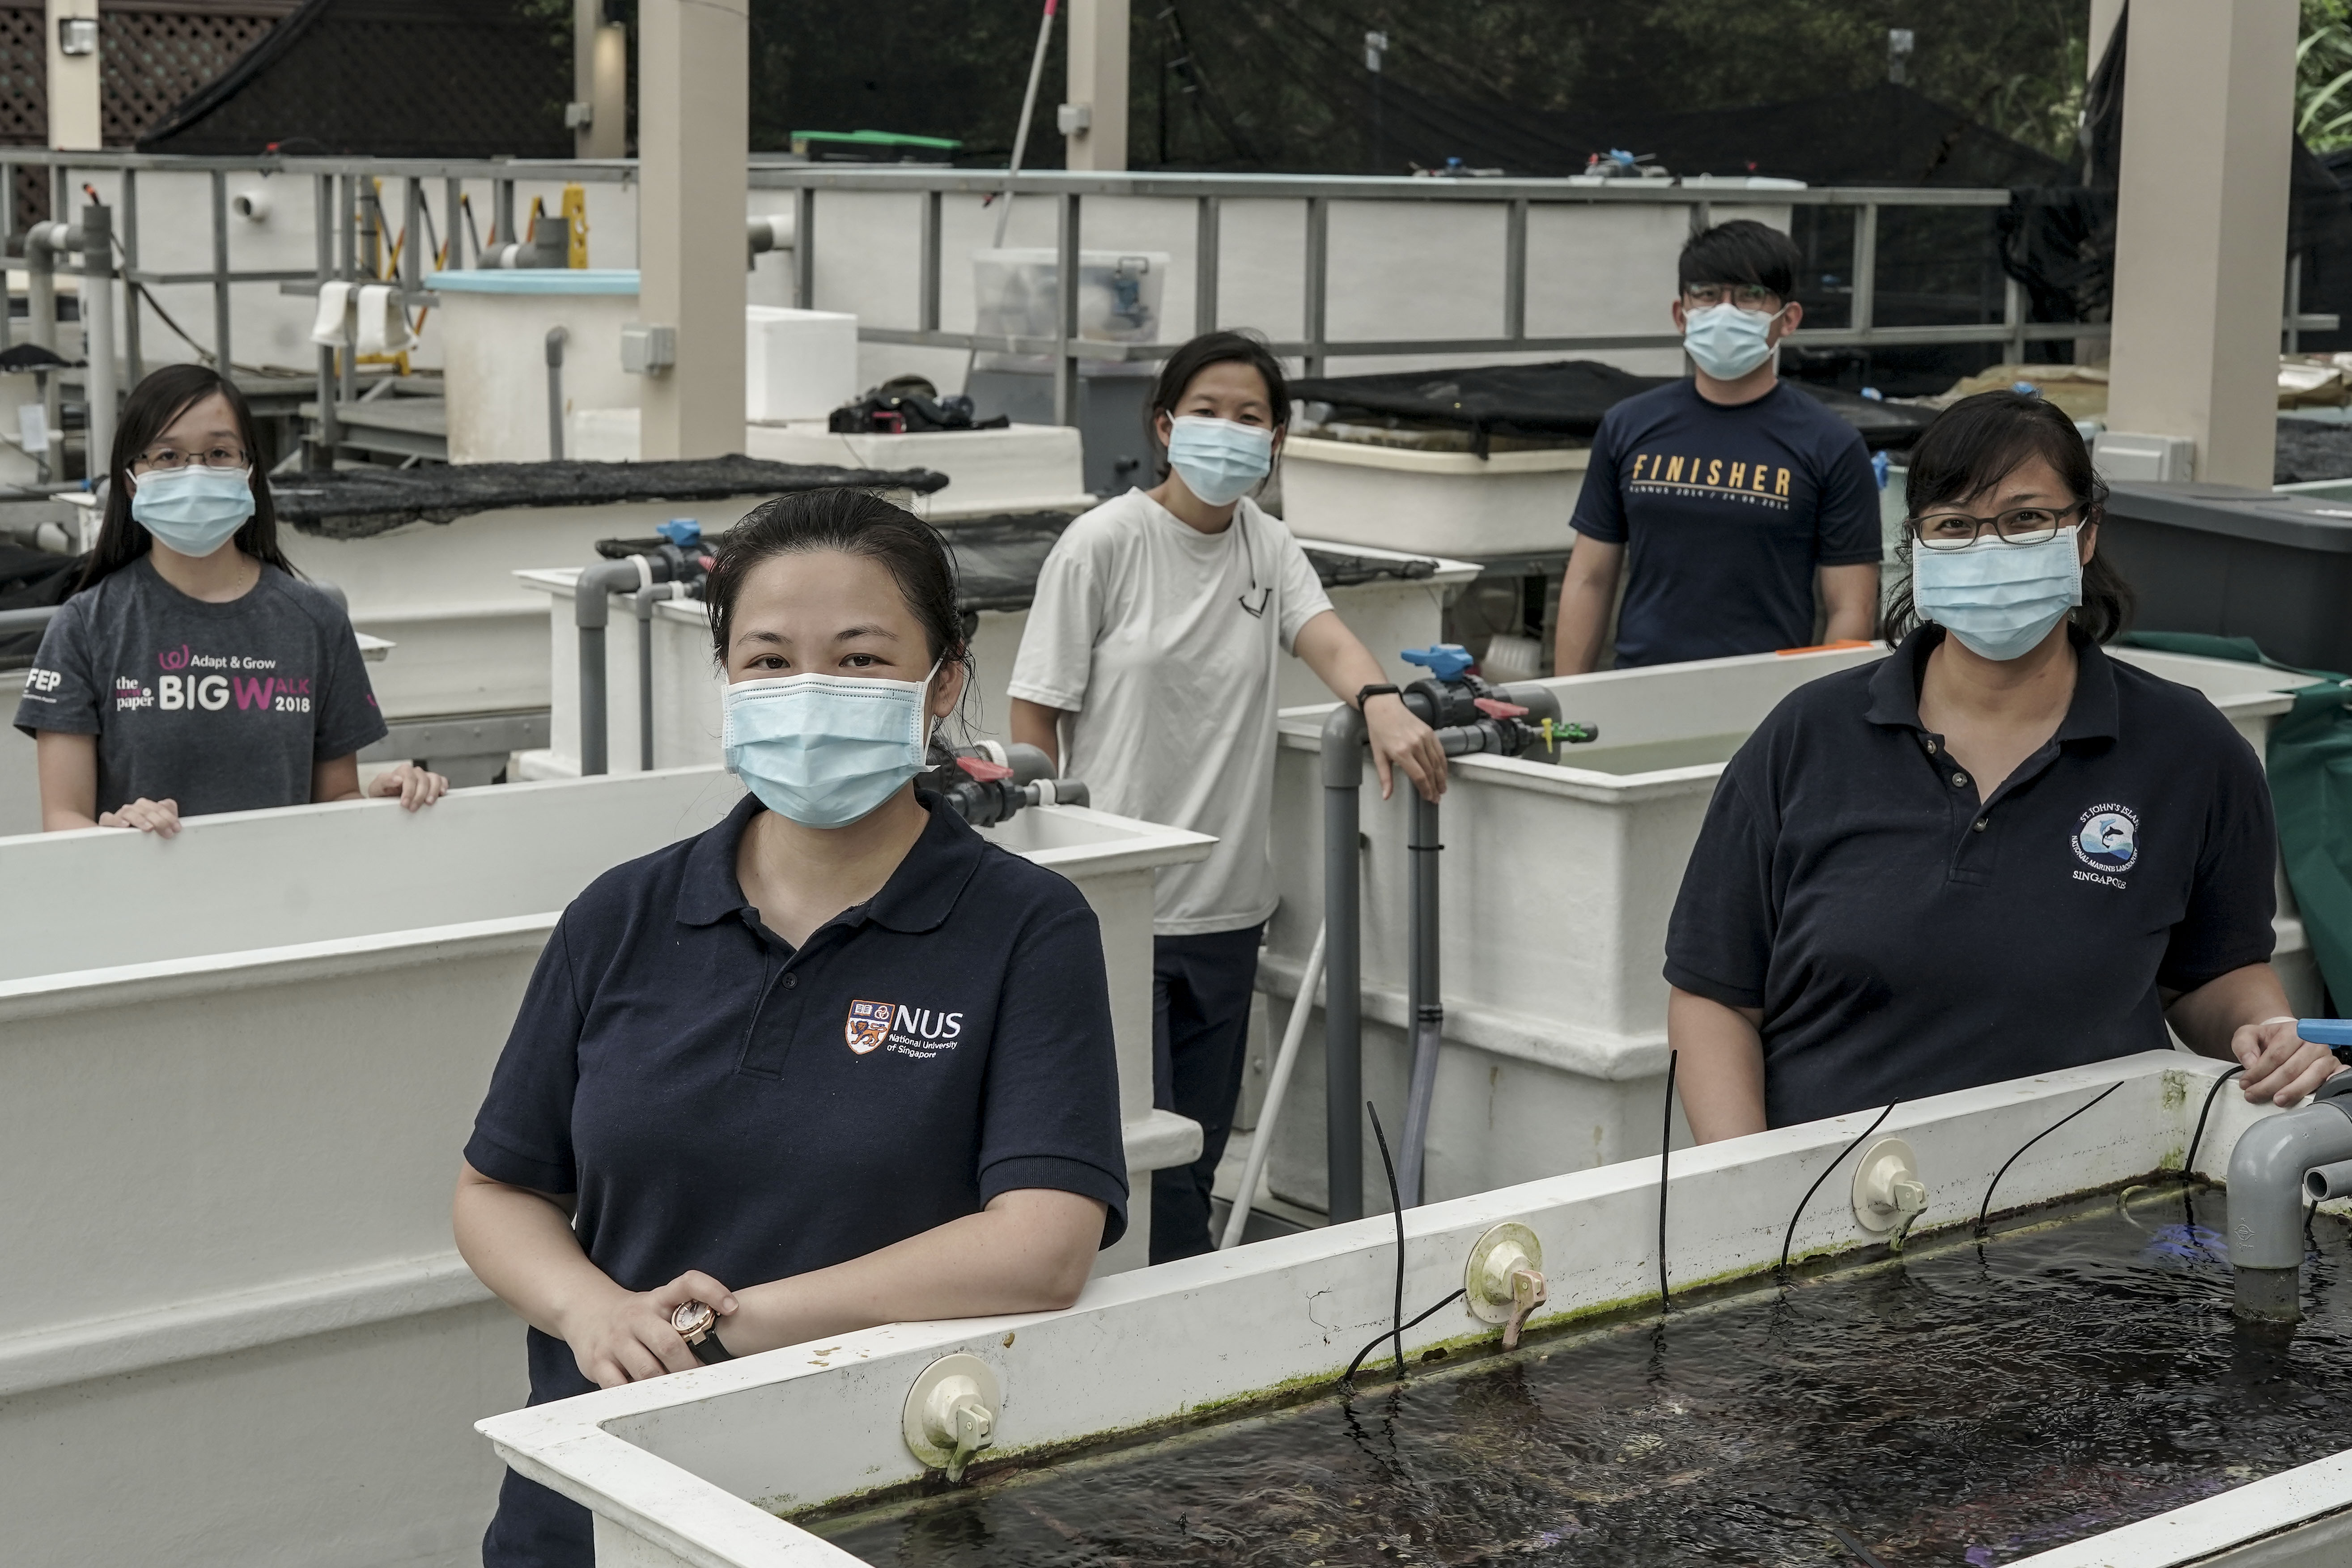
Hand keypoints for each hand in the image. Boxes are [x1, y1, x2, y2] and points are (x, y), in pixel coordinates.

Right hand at [97, 797, 180, 836]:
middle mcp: (133, 808)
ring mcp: (120, 814)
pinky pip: (107, 818)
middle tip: (168, 833)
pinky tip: (125, 825)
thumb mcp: (159, 825)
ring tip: (149, 828)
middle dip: (160, 821)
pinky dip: (116, 821)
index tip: (177, 829)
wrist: (121, 841)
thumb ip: (167, 812)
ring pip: (129, 811)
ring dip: (140, 819)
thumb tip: (166, 804)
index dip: (170, 817)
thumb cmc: (144, 833)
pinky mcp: (106, 822)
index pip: (159, 807)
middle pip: (146, 809)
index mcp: (146, 806)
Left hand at [368, 761, 449, 810]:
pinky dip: (443, 786)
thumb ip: (385, 781)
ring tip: (429, 803)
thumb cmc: (383, 793)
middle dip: (419, 796)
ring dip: (433, 791)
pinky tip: (441, 794)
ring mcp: (425, 776)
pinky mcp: (432, 782)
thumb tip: (398, 779)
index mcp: (402, 771)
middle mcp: (415, 772)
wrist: (387, 797)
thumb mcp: (377, 787)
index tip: (404, 804)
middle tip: (413, 809)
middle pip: (422, 780)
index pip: (409, 777)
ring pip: (434, 779)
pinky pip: (442, 780)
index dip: (408, 791)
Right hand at [557, 1270, 737, 1388]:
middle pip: (669, 1343)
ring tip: (678, 1393)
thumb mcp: (660, 1306)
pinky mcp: (598, 1362)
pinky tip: (647, 1398)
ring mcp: (616, 1339)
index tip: (732, 1308)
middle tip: (702, 1380)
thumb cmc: (637, 1318)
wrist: (587, 1313)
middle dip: (689, 1367)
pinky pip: (620, 1387)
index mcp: (658, 1299)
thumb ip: (687, 1316)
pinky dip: (637, 1396)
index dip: (712, 1291)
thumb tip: (727, 1344)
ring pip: (647, 1370)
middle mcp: (637, 1316)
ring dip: (666, 1386)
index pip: (688, 1284)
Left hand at [1362, 692, 1446, 801]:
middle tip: (1437, 798)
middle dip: (1434, 787)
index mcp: (1401, 753)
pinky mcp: (1430, 732)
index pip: (1419, 776)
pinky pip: (1440, 751)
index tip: (1429, 798)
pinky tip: (1443, 773)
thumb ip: (1385, 777)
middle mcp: (1415, 745)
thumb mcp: (1378, 756)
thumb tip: (1386, 796)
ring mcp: (1424, 737)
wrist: (1384, 708)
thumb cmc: (1379, 733)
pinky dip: (1443, 764)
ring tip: (1442, 789)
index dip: (1425, 789)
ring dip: (1441, 778)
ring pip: (1437, 762)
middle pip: (1430, 771)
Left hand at [2235, 1016, 2341, 1107]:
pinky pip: (2333, 1079)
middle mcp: (2313, 1043)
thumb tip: (2250, 1063)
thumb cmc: (2269, 1039)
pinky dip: (2324, 1089)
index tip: (2246, 1083)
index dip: (2259, 1072)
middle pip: (2291, 1069)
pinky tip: (2312, 1098)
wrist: (2286, 1038)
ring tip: (2276, 1100)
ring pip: (2311, 1077)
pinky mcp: (2334, 1068)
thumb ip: (2244, 1045)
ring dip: (2292, 1091)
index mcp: (2293, 1031)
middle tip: (2253, 1095)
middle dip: (2270, 1085)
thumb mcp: (2248, 1035)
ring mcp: (2326, 1056)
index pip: (2276, 1055)